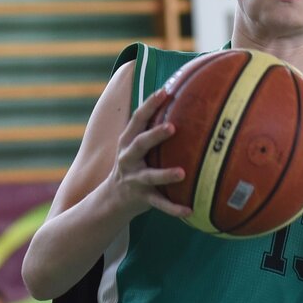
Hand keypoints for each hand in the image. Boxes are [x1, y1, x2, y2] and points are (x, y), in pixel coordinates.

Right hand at [109, 88, 191, 219]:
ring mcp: (135, 179)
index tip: (165, 91)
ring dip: (165, 174)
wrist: (112, 199)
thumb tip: (180, 100)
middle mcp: (129, 158)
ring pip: (150, 176)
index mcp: (128, 142)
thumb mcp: (136, 145)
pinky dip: (174, 208)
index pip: (137, 119)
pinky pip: (160, 204)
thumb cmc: (134, 164)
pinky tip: (190, 210)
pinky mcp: (142, 198)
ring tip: (182, 173)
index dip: (150, 104)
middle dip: (154, 135)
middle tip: (172, 127)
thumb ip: (151, 128)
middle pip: (140, 144)